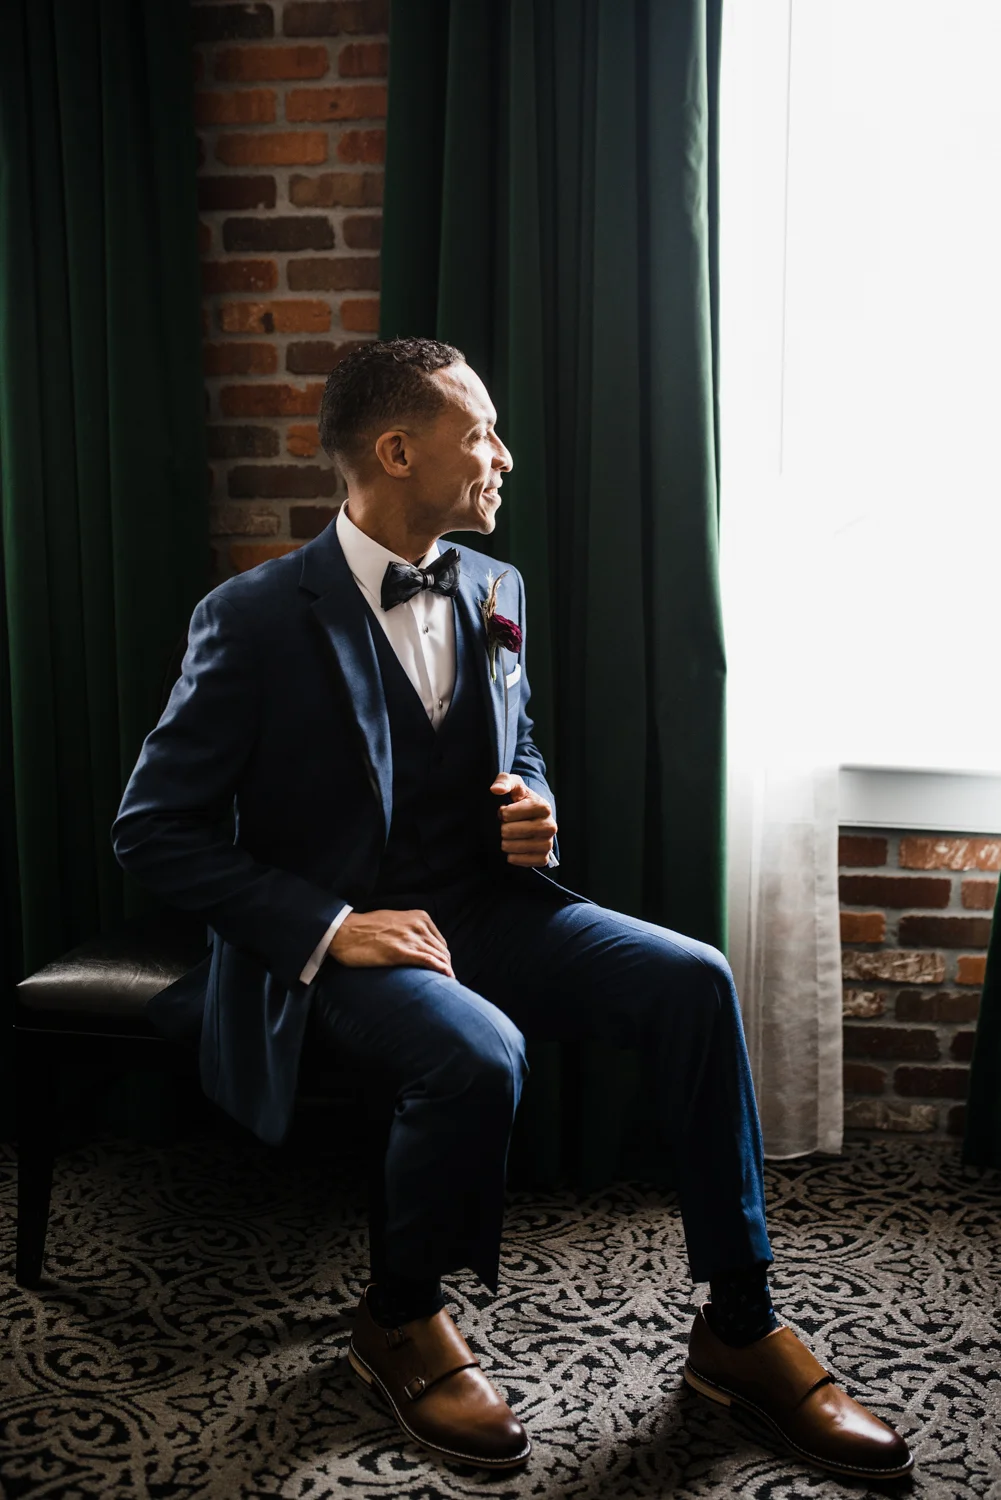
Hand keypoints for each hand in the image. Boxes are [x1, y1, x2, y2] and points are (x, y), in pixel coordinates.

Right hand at [328, 909, 454, 977]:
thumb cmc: (365, 928)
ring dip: (446, 971)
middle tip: (447, 981)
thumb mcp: (395, 920)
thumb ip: (410, 928)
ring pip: (438, 956)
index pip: (440, 941)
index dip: (444, 957)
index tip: (443, 969)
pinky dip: (441, 970)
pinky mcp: (401, 952)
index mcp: (419, 917)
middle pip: (442, 950)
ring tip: (448, 986)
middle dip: (447, 966)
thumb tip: (418, 944)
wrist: (344, 931)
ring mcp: (410, 938)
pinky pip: (428, 961)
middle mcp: (418, 925)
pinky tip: (447, 978)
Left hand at [489, 772, 556, 866]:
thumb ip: (504, 781)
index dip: (502, 813)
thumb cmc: (521, 799)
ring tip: (511, 836)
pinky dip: (513, 856)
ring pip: (512, 847)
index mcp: (543, 807)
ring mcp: (548, 843)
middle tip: (508, 825)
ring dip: (505, 842)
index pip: (507, 814)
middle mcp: (550, 826)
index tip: (507, 811)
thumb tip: (495, 789)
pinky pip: (520, 861)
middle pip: (508, 832)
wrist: (534, 817)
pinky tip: (514, 848)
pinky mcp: (543, 858)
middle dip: (502, 828)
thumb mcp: (514, 784)